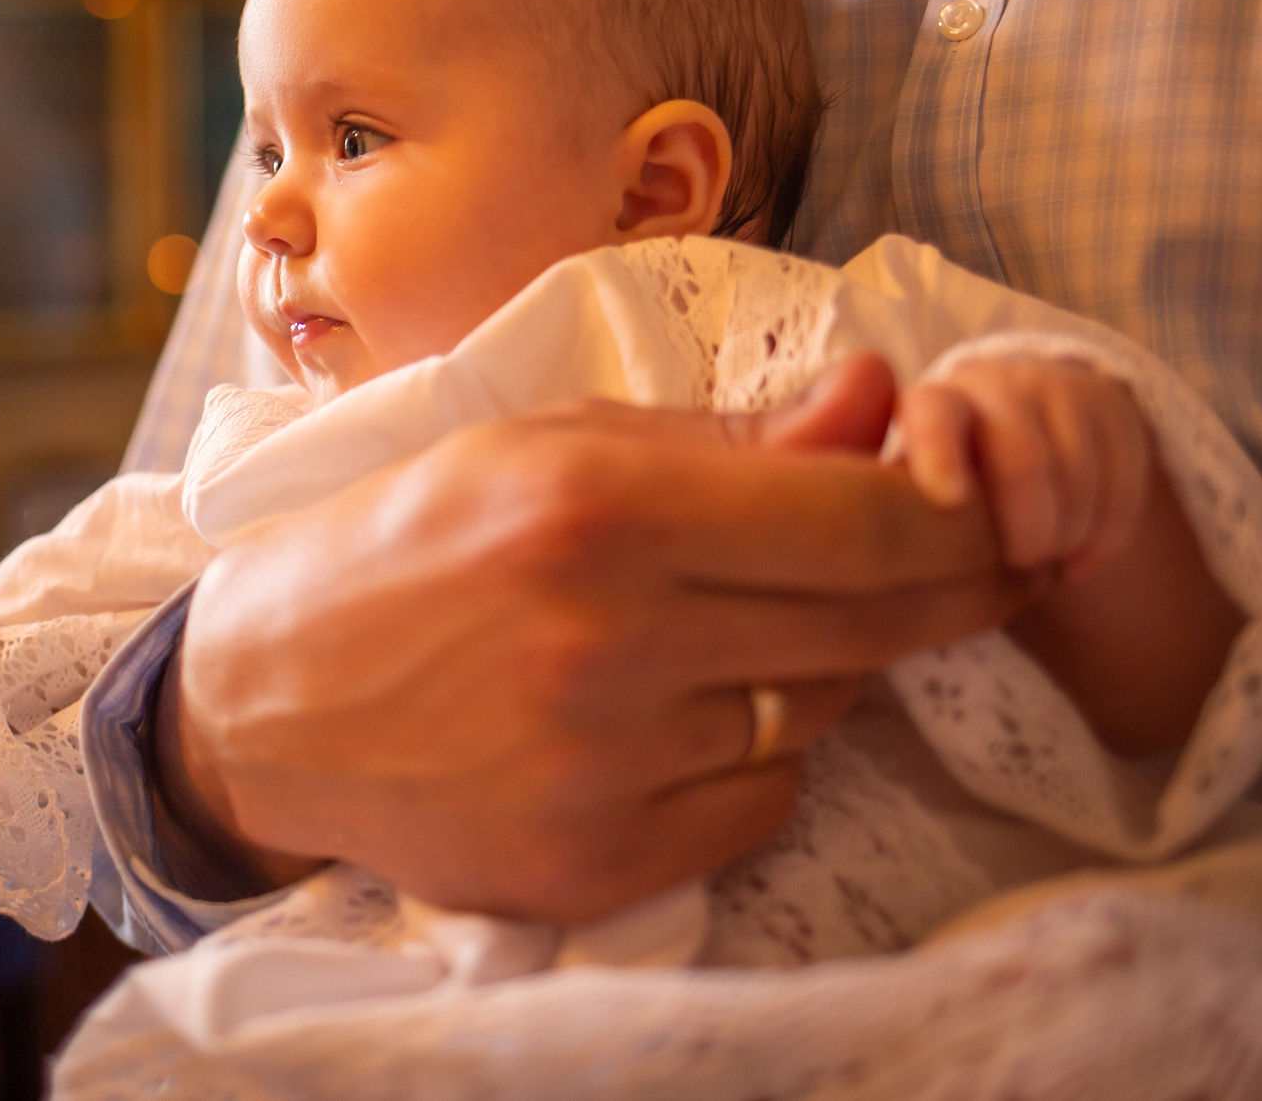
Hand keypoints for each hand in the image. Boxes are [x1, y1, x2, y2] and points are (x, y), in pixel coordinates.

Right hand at [162, 354, 1039, 924]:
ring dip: (827, 665)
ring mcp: (602, 770)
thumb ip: (732, 435)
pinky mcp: (593, 865)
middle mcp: (608, 644)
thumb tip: (883, 395)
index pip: (863, 520)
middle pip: (871, 622)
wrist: (266, 698)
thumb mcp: (554, 445)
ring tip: (751, 624)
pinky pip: (760, 803)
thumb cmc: (412, 541)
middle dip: (952, 584)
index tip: (995, 500)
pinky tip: (685, 714)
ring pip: (822, 713)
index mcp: (598, 509)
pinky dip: (757, 755)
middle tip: (986, 558)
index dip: (961, 513)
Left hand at [897, 355, 1154, 580]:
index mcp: (936, 404)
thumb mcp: (915, 485)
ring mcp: (1060, 390)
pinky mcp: (1113, 408)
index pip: (934, 417)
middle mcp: (998, 386)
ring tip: (1048, 565)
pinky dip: (1107, 536)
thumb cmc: (954, 477)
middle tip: (1021, 564)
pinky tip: (1082, 565)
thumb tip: (901, 551)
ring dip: (1067, 536)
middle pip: (1022, 460)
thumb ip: (903, 508)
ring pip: (1078, 475)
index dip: (940, 455)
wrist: (1023, 426)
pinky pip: (1123, 481)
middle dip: (1027, 528)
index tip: (951, 501)